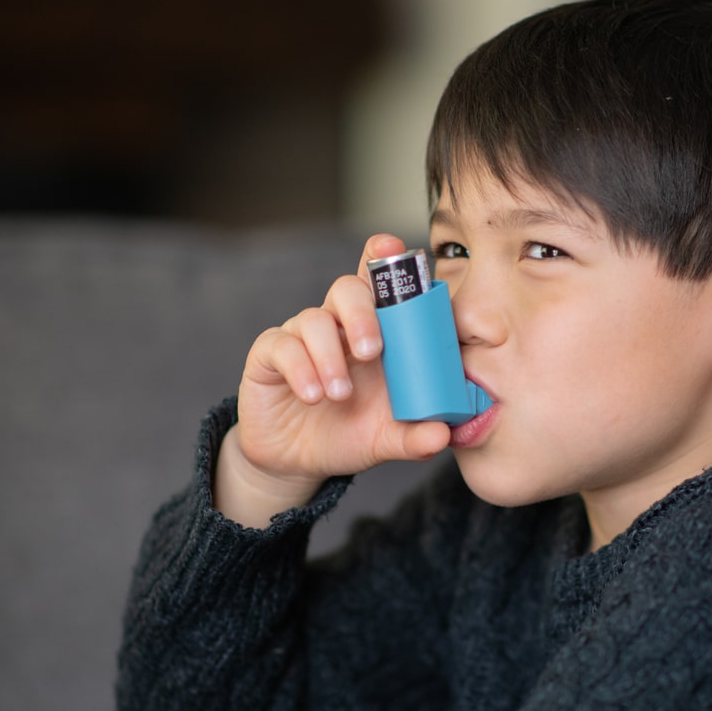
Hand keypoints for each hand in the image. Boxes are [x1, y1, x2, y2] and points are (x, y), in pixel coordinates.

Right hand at [214, 234, 451, 526]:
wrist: (299, 462)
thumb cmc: (349, 434)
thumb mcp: (387, 439)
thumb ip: (415, 436)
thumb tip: (442, 437)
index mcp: (374, 332)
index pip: (379, 282)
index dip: (384, 257)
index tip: (393, 247)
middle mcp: (338, 325)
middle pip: (348, 289)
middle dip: (362, 314)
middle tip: (372, 352)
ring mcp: (301, 337)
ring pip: (314, 319)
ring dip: (330, 356)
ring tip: (339, 394)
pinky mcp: (269, 356)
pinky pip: (282, 346)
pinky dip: (300, 369)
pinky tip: (313, 396)